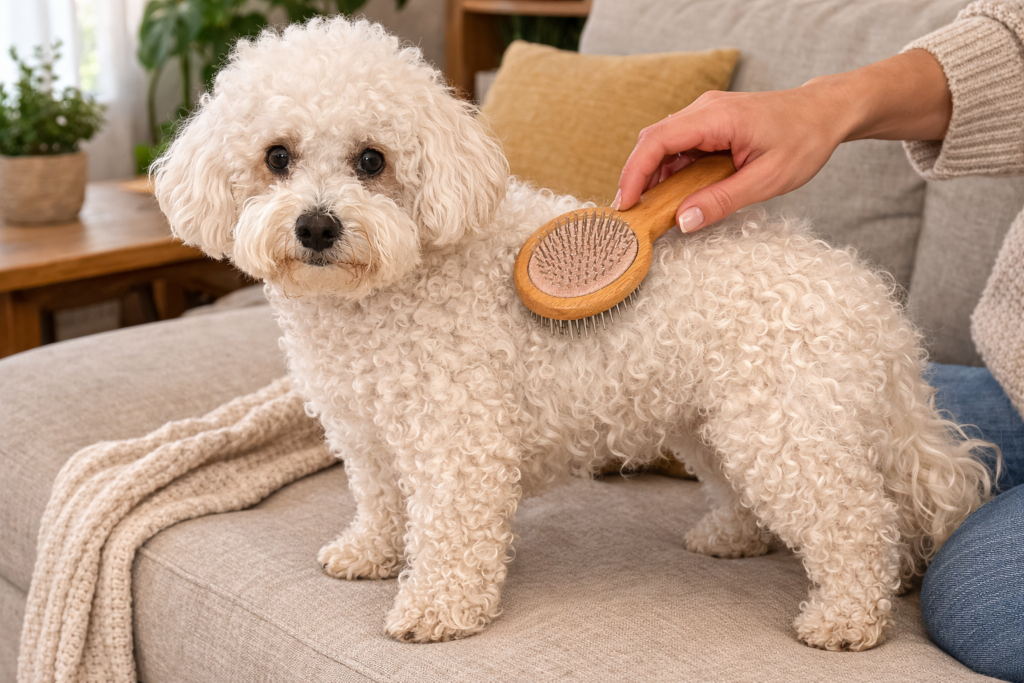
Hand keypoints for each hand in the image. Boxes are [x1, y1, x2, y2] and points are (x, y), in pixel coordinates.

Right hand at [614, 50, 951, 231]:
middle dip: (635, 178)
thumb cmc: (803, 140)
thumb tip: (683, 222)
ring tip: (647, 211)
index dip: (634, 173)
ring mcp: (704, 115)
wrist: (825, 113)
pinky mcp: (708, 125)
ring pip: (661, 145)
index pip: (657, 141)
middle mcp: (703, 110)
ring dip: (651, 177)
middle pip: (651, 142)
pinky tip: (669, 196)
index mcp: (716, 118)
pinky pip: (677, 147)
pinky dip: (667, 172)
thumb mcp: (768, 180)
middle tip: (630, 216)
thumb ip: (723, 201)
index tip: (626, 204)